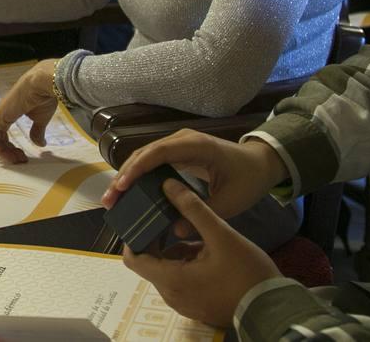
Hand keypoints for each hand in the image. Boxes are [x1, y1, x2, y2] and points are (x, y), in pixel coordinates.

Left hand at [0, 60, 59, 163]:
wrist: (42, 84)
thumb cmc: (42, 97)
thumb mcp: (41, 119)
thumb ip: (37, 131)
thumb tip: (40, 144)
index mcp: (10, 112)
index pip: (4, 134)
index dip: (12, 147)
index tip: (24, 156)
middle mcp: (2, 114)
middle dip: (9, 152)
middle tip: (22, 161)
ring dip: (6, 153)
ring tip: (19, 160)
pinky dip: (1, 150)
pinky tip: (13, 155)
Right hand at [102, 131, 288, 225]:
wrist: (260, 163)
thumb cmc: (247, 180)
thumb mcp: (230, 202)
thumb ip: (201, 214)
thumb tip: (172, 230)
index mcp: (196, 146)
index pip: (158, 153)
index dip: (137, 169)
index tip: (121, 187)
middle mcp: (183, 139)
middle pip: (145, 153)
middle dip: (124, 175)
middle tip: (109, 200)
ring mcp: (179, 143)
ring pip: (145, 156)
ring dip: (127, 175)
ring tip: (112, 198)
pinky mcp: (177, 151)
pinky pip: (153, 160)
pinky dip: (138, 174)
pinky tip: (128, 192)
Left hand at [121, 178, 279, 326]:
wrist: (273, 307)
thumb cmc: (247, 273)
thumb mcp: (221, 235)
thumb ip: (193, 209)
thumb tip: (168, 185)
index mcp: (172, 280)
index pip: (133, 258)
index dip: (133, 236)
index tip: (143, 217)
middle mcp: (171, 296)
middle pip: (150, 263)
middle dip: (157, 239)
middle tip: (167, 215)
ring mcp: (184, 303)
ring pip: (167, 271)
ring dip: (174, 251)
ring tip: (190, 229)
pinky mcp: (196, 305)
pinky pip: (181, 281)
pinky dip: (186, 264)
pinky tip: (204, 248)